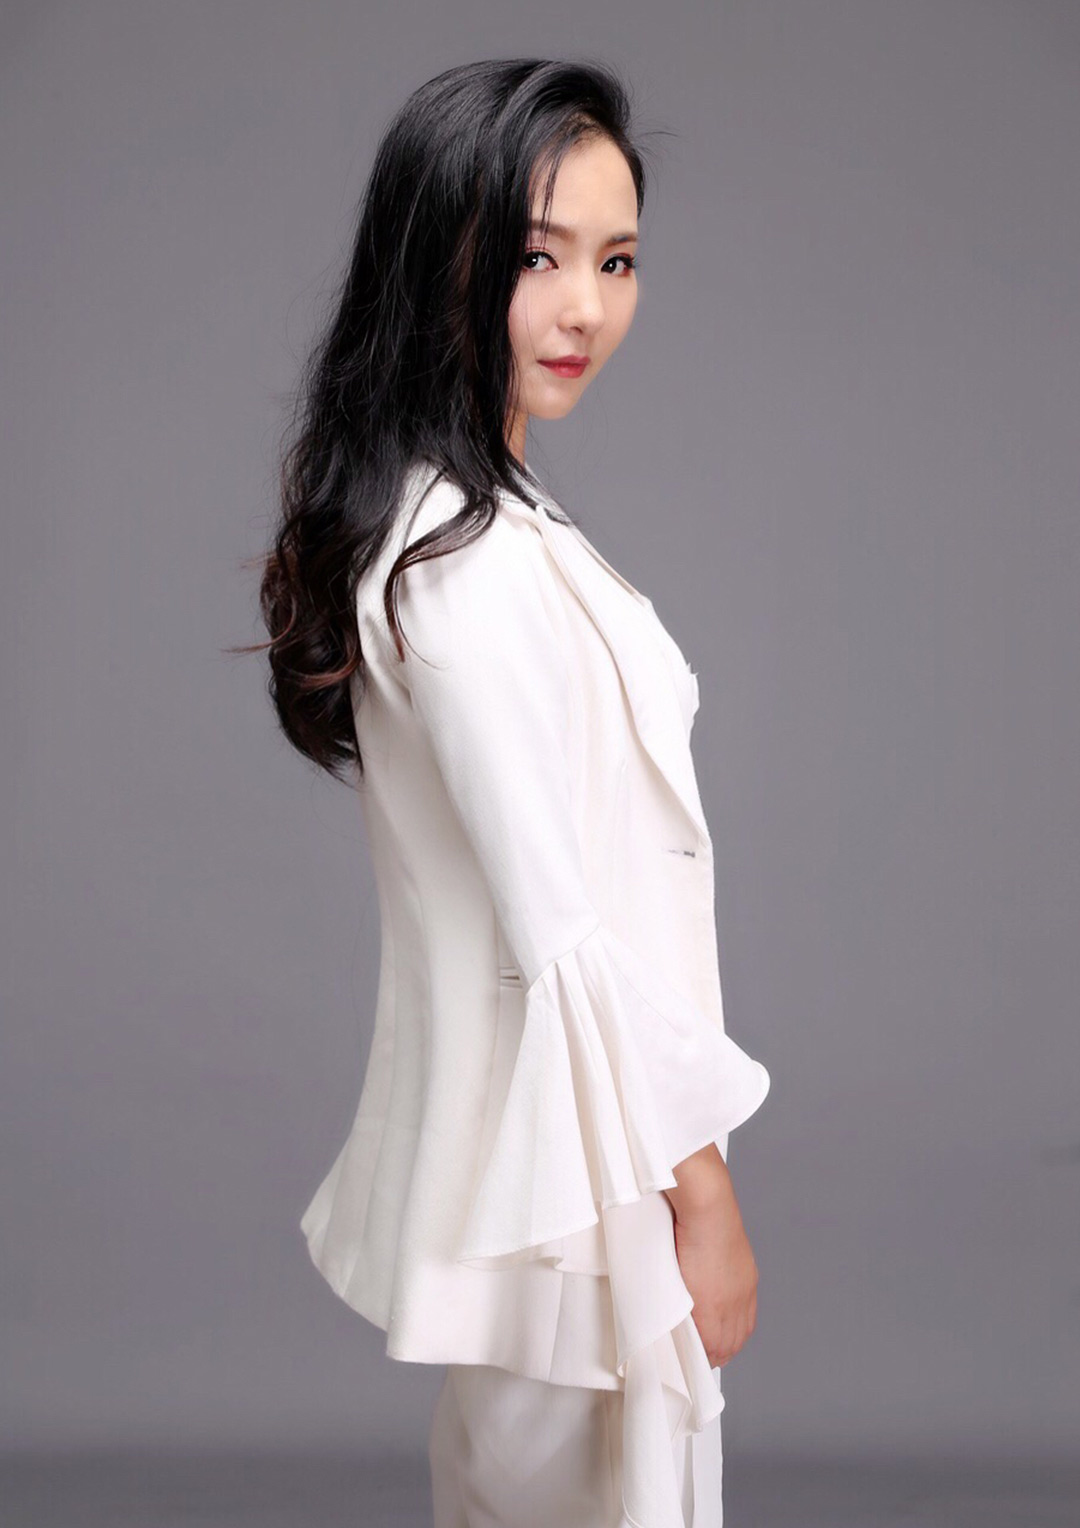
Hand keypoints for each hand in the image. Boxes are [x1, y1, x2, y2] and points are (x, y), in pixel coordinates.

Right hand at [669, 1170, 759, 1368]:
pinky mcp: (712, 1307)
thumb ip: (710, 1265)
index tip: (713, 1343)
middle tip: (700, 1357)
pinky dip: (698, 1350)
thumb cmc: (703, 1213)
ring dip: (708, 1353)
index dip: (727, 1336)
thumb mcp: (712, 1243)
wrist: (707, 1207)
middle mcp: (743, 1294)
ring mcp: (731, 1303)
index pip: (742, 1321)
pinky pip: (708, 1343)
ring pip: (724, 1345)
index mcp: (744, 1279)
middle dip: (719, 1351)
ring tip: (690, 1357)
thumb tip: (694, 1270)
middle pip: (735, 1339)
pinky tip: (686, 1351)